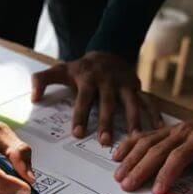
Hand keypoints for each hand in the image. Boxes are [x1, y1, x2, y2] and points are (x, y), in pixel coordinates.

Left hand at [31, 51, 162, 144]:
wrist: (108, 50)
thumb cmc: (80, 68)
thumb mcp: (59, 69)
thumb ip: (41, 81)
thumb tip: (33, 97)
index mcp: (89, 79)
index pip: (83, 99)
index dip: (80, 116)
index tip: (77, 133)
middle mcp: (109, 82)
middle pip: (108, 104)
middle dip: (107, 122)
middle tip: (104, 142)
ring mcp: (126, 84)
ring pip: (131, 103)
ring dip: (134, 121)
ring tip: (134, 139)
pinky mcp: (138, 88)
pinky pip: (148, 101)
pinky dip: (155, 114)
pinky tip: (159, 129)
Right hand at [112, 109, 192, 193]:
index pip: (179, 156)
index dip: (166, 173)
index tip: (157, 191)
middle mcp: (182, 132)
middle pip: (156, 149)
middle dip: (140, 169)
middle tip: (128, 186)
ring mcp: (170, 130)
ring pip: (146, 142)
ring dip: (130, 159)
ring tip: (119, 176)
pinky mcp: (162, 130)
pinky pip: (142, 135)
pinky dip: (128, 145)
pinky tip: (117, 156)